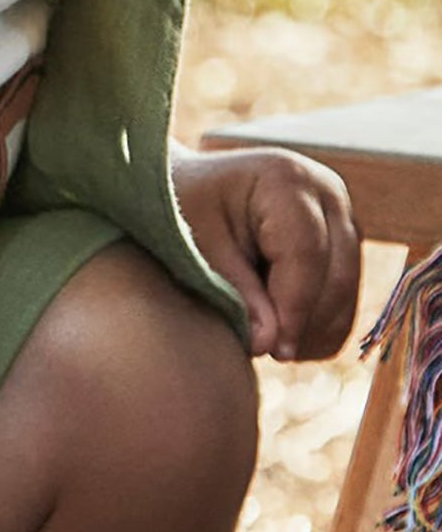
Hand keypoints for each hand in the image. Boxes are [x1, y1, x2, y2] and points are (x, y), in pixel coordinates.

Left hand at [171, 145, 360, 359]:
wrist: (189, 191)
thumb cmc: (183, 211)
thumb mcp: (198, 249)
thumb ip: (237, 294)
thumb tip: (271, 345)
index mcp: (287, 179)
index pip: (306, 253)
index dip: (293, 308)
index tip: (271, 350)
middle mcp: (326, 193)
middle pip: (336, 275)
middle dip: (303, 324)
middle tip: (261, 352)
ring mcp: (342, 218)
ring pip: (347, 293)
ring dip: (311, 330)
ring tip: (264, 344)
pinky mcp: (344, 245)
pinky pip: (346, 301)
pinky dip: (318, 329)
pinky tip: (279, 336)